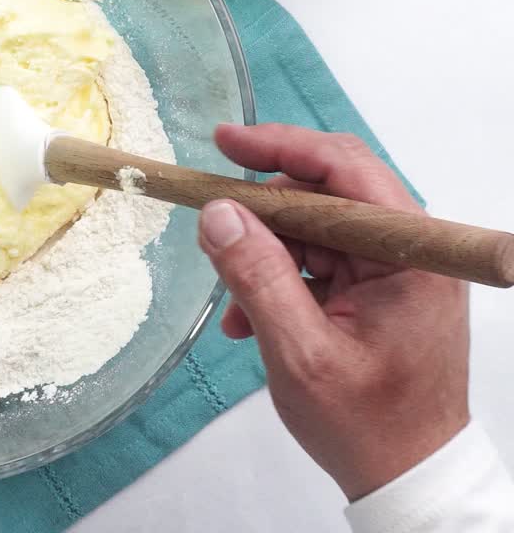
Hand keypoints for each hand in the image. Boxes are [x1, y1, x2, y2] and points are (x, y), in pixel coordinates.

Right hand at [198, 124, 469, 500]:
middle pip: (326, 193)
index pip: (346, 169)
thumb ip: (258, 277)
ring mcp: (395, 271)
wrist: (408, 477)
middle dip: (262, 208)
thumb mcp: (300, 353)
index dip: (281, 148)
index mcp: (411, 256)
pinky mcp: (378, 291)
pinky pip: (318, 262)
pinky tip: (248, 318)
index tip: (223, 144)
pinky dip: (278, 280)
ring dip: (265, 253)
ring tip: (232, 298)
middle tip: (210, 220)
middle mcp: (410, 252)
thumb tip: (218, 215)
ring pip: (315, 228)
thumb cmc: (369, 427)